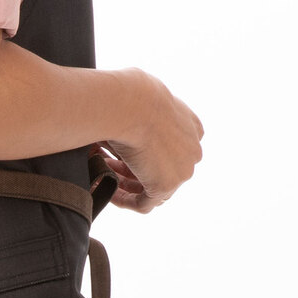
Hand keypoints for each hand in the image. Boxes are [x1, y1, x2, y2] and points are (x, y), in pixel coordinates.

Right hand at [97, 70, 204, 212]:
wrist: (131, 103)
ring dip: (128, 183)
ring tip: (104, 175)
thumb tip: (120, 111)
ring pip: (154, 186)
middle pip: (164, 169)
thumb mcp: (142, 93)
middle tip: (110, 163)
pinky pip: (144, 203)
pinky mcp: (165, 186)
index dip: (148, 152)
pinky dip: (125, 200)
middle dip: (136, 168)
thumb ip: (141, 109)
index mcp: (191, 126)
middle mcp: (192, 150)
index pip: (174, 148)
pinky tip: (108, 192)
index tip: (126, 150)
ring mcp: (182, 171)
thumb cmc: (130, 93)